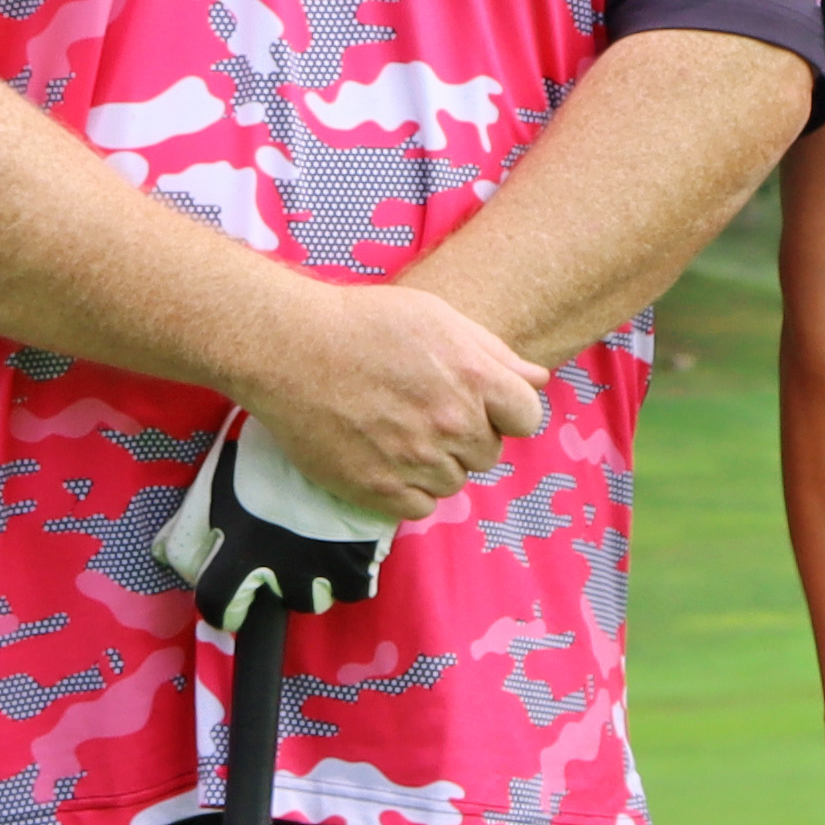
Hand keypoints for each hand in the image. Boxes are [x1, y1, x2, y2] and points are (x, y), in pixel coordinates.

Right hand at [241, 279, 549, 528]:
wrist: (288, 349)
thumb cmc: (362, 324)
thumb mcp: (437, 318)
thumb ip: (494, 353)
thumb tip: (536, 380)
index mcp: (474, 379)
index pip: (527, 418)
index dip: (506, 411)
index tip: (480, 403)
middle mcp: (452, 424)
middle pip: (488, 453)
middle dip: (466, 435)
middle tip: (424, 411)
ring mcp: (415, 461)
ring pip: (454, 481)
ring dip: (436, 463)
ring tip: (398, 431)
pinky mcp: (379, 490)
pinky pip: (420, 506)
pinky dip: (409, 489)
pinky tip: (386, 457)